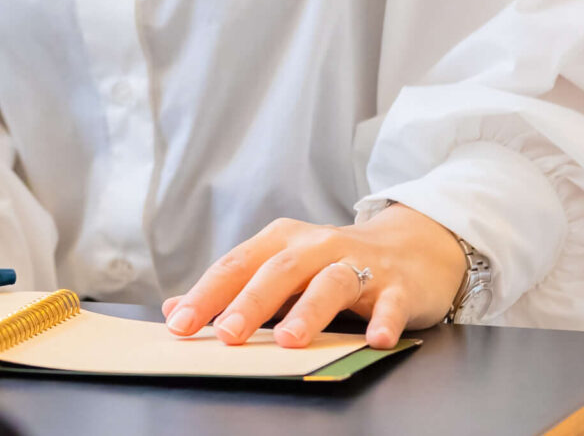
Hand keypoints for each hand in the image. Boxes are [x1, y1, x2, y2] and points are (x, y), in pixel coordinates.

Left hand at [160, 204, 463, 350]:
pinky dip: (383, 320)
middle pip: (279, 271)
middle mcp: (317, 246)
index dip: (206, 294)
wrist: (411, 247)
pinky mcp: (397, 285)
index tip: (178, 324)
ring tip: (289, 341)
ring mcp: (359, 264)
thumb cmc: (332, 263)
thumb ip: (233, 289)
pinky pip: (390, 302)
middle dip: (251, 302)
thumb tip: (173, 309)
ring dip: (309, 311)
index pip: (236, 266)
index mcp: (282, 241)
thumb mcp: (282, 269)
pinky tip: (374, 341)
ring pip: (331, 282)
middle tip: (227, 334)